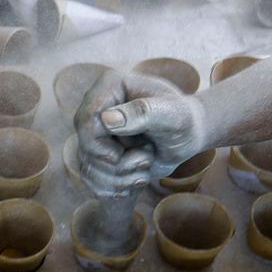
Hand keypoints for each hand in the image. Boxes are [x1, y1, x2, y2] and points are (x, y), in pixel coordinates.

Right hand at [74, 72, 207, 196]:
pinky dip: (116, 186)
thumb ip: (142, 113)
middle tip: (146, 157)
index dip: (99, 144)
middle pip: (86, 145)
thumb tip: (106, 119)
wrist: (187, 136)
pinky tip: (136, 177)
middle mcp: (97, 106)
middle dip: (116, 163)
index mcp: (110, 86)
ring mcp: (95, 131)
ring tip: (146, 164)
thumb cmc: (183, 120)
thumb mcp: (172, 116)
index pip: (85, 119)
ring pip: (89, 166)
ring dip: (120, 177)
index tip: (121, 156)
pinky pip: (92, 178)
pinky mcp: (97, 152)